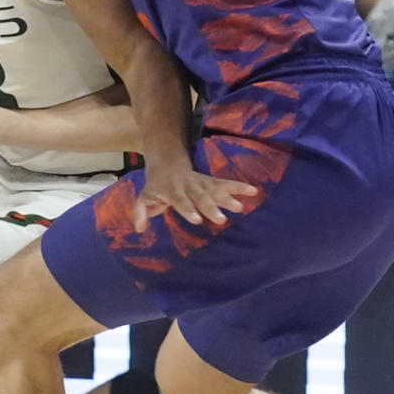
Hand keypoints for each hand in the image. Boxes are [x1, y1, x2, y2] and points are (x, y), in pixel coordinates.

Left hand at [132, 164, 258, 231]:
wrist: (168, 165)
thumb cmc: (156, 188)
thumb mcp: (144, 197)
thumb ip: (140, 212)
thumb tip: (139, 228)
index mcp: (172, 190)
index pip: (180, 200)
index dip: (188, 209)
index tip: (197, 220)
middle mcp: (189, 186)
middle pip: (200, 197)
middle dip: (211, 207)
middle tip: (221, 220)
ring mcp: (201, 183)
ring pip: (215, 189)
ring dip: (227, 198)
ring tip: (239, 208)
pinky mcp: (211, 182)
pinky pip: (226, 184)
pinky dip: (240, 186)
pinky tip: (253, 191)